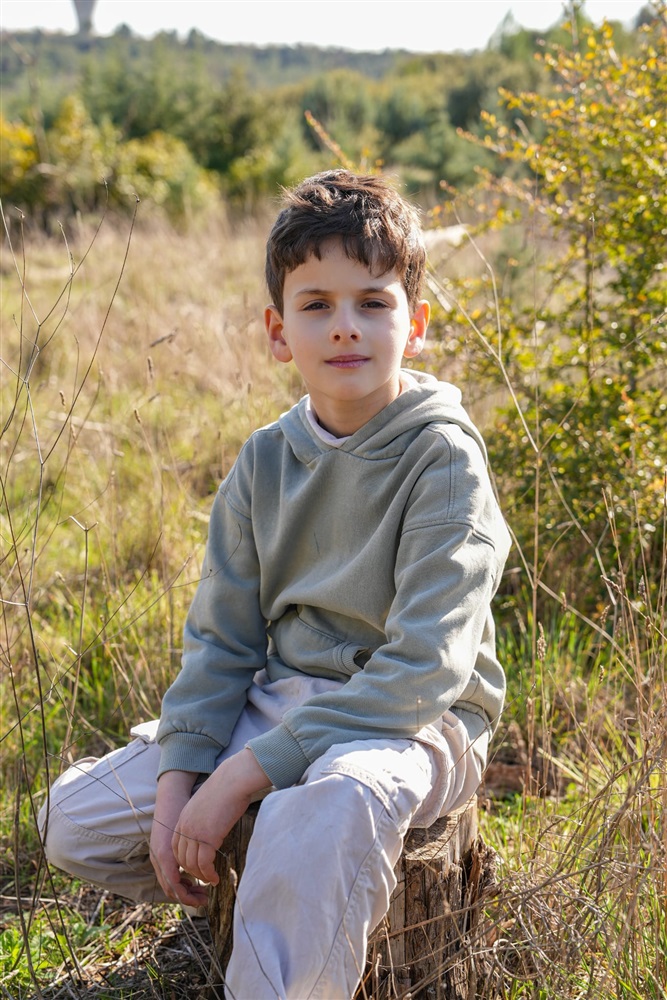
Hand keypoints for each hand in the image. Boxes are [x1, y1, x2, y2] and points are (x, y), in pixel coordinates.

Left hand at [171, 748, 269, 886]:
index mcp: (184, 817)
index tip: (194, 866)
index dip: (183, 859)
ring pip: (191, 864)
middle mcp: (185, 826)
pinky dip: (209, 874)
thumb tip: (211, 827)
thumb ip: (203, 817)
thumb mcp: (207, 804)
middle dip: (191, 871)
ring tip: (211, 880)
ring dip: (201, 875)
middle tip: (204, 876)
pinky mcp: (207, 838)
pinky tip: (216, 878)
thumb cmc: (227, 788)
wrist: (233, 780)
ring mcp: (195, 832)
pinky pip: (204, 864)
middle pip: (181, 858)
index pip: (176, 846)